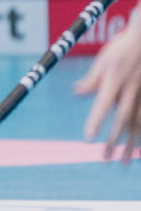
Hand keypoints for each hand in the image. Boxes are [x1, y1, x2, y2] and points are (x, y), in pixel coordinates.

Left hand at [75, 15, 140, 161]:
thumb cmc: (123, 47)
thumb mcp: (104, 59)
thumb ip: (92, 79)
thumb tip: (76, 93)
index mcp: (115, 81)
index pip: (102, 106)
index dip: (96, 122)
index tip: (88, 138)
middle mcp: (130, 91)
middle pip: (122, 121)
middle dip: (113, 142)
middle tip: (104, 159)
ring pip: (137, 125)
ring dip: (131, 145)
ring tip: (123, 163)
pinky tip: (139, 147)